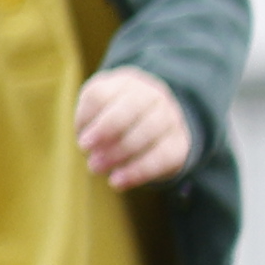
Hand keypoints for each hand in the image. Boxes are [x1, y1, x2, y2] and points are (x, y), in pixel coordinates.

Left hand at [74, 63, 194, 191]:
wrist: (154, 124)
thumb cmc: (112, 116)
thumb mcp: (96, 111)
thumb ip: (89, 121)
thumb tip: (89, 145)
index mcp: (124, 82)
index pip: (101, 94)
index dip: (89, 119)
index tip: (83, 143)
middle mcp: (152, 94)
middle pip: (130, 108)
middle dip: (107, 134)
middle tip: (91, 160)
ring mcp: (171, 116)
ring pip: (149, 130)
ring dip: (120, 153)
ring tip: (98, 169)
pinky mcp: (181, 142)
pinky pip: (163, 155)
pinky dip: (139, 171)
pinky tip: (118, 182)